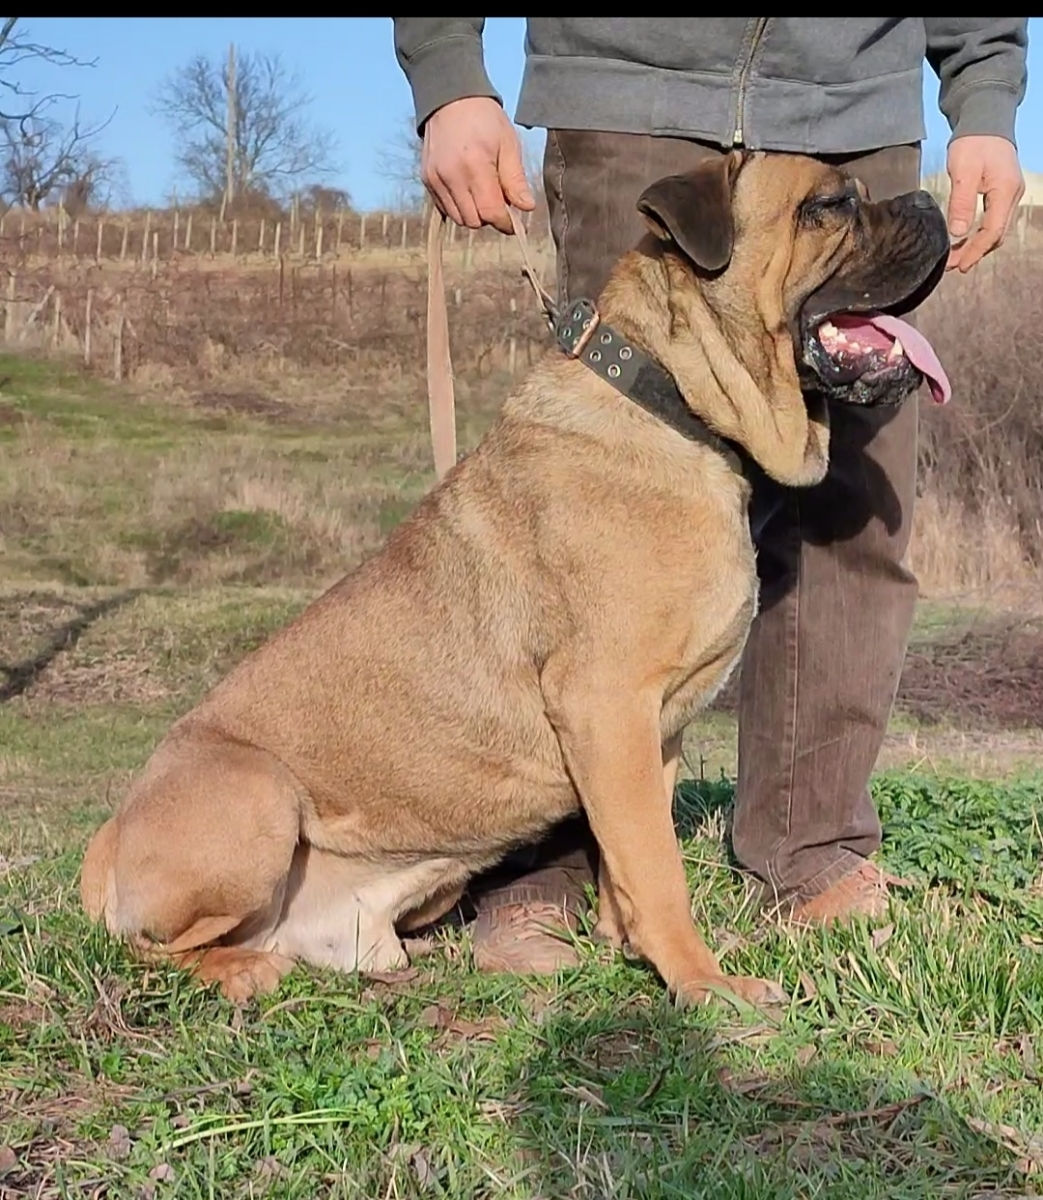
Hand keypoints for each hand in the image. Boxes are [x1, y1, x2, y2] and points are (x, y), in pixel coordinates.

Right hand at [421, 96, 534, 234]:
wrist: (450, 99)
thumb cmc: (485, 120)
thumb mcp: (508, 144)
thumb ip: (515, 180)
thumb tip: (527, 207)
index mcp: (475, 165)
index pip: (490, 212)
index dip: (505, 222)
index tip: (514, 221)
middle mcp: (451, 176)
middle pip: (474, 221)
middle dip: (489, 218)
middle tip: (499, 201)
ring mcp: (436, 179)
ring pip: (458, 218)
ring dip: (474, 214)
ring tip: (483, 194)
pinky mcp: (427, 179)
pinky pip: (445, 208)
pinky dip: (459, 207)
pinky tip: (468, 190)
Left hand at [945, 135, 1023, 272]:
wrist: (986, 120)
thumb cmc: (974, 142)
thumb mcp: (963, 172)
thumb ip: (961, 203)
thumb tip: (957, 233)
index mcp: (1005, 191)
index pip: (992, 232)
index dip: (975, 251)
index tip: (958, 265)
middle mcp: (1012, 195)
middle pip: (996, 235)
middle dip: (975, 252)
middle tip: (953, 265)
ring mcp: (1010, 194)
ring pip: (996, 229)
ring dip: (977, 245)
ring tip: (956, 256)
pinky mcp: (1003, 192)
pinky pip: (994, 220)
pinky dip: (980, 233)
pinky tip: (964, 239)